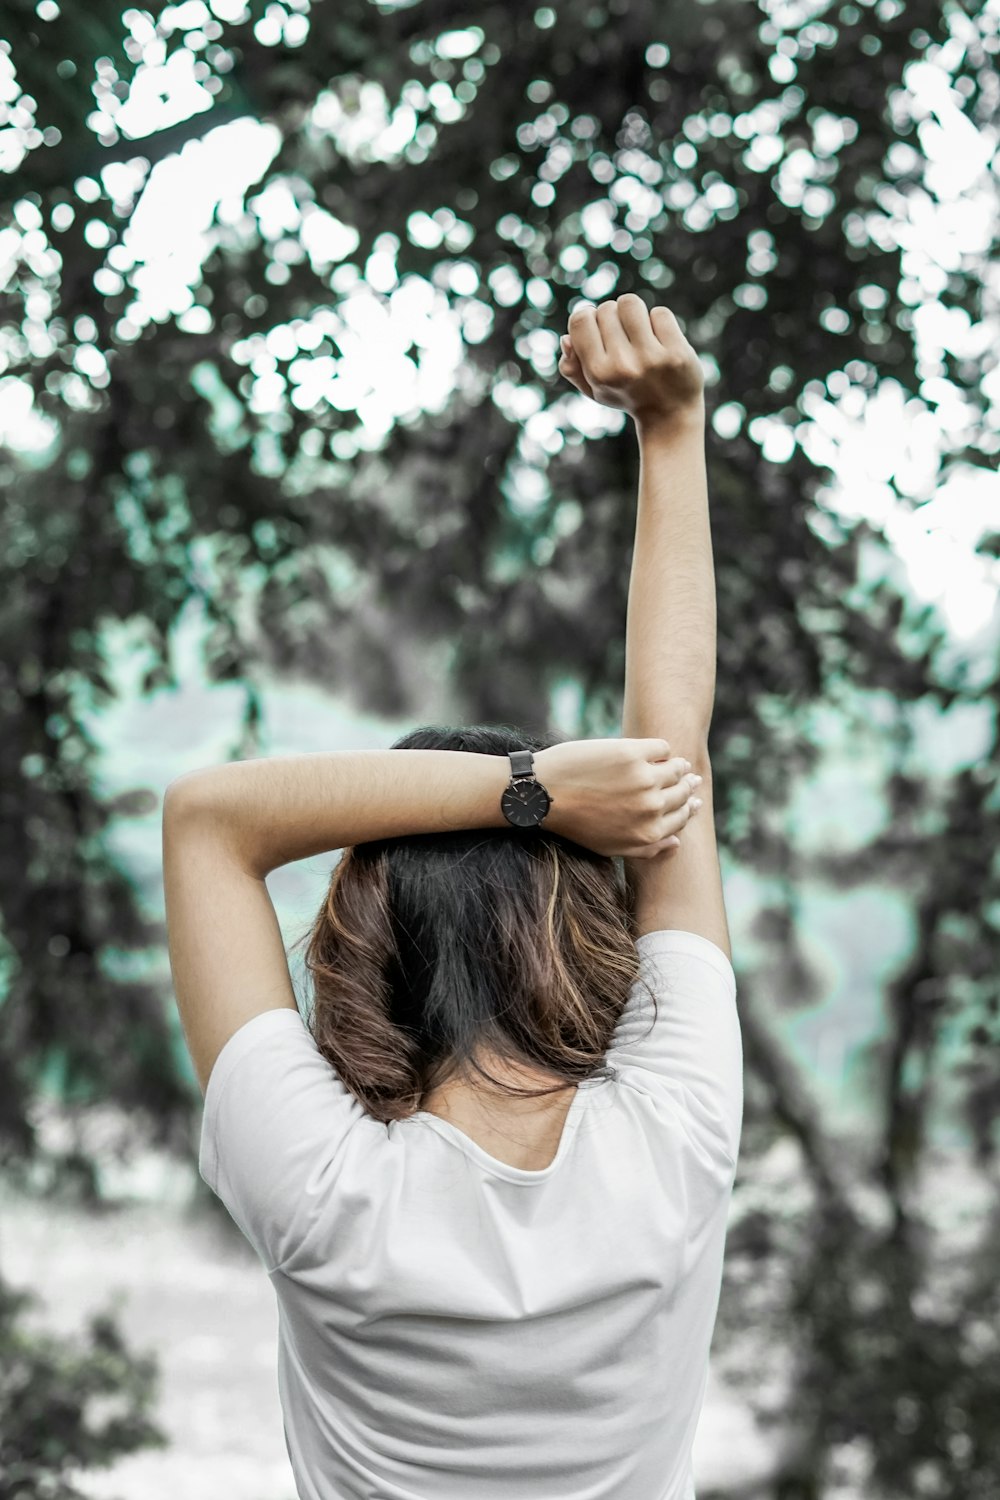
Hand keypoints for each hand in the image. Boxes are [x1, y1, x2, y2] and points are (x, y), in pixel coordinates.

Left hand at [533, 737, 702, 858]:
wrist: (542, 794)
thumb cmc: (574, 822)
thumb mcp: (610, 847)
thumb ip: (647, 848)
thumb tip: (677, 842)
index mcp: (648, 833)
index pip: (681, 818)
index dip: (689, 807)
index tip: (693, 798)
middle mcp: (651, 808)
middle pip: (682, 793)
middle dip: (688, 786)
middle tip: (690, 778)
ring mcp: (644, 779)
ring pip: (676, 769)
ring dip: (679, 766)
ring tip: (677, 763)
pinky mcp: (633, 753)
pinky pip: (662, 747)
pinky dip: (661, 749)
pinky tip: (654, 751)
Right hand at [558, 294, 704, 427]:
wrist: (670, 415)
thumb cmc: (627, 395)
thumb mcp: (594, 389)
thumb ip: (572, 367)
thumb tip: (566, 339)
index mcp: (598, 373)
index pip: (580, 320)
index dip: (588, 317)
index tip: (599, 328)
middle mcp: (622, 365)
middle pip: (606, 308)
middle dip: (613, 317)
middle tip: (624, 338)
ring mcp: (651, 358)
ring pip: (631, 303)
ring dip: (634, 312)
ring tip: (639, 331)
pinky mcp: (676, 351)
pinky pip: (659, 313)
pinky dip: (659, 322)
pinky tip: (660, 340)